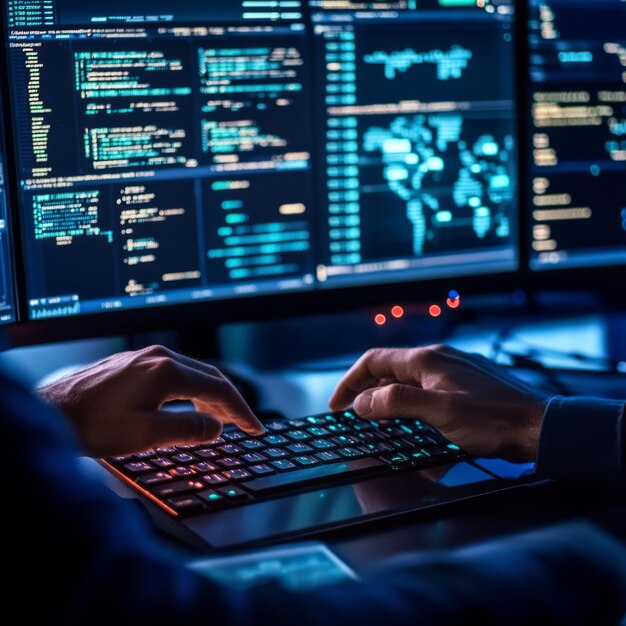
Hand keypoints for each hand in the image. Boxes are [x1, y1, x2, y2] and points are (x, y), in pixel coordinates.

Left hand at [38, 345, 263, 457]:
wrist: (49, 414)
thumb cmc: (90, 426)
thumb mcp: (144, 435)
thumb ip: (186, 430)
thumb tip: (215, 427)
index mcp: (166, 371)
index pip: (218, 389)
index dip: (241, 411)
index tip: (254, 427)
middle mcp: (158, 357)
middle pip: (209, 376)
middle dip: (230, 402)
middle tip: (245, 424)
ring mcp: (144, 358)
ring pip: (192, 373)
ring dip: (211, 396)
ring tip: (221, 419)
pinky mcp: (133, 364)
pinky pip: (175, 373)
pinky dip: (192, 390)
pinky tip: (189, 404)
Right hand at [329, 345, 550, 461]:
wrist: (540, 427)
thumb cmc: (493, 420)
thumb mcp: (439, 413)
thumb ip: (397, 403)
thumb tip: (362, 402)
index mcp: (427, 360)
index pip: (374, 361)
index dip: (349, 382)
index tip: (336, 405)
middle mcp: (438, 360)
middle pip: (389, 369)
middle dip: (366, 392)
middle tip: (351, 415)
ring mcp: (453, 371)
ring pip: (408, 381)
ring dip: (388, 399)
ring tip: (377, 422)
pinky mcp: (466, 385)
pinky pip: (428, 391)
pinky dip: (411, 405)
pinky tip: (415, 425)